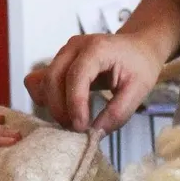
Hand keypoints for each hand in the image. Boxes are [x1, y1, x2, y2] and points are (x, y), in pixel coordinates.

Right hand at [25, 29, 165, 133]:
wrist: (137, 47)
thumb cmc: (140, 65)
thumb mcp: (138, 90)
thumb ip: (118, 112)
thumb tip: (95, 133)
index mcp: (97, 49)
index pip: (76, 76)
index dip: (75, 104)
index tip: (82, 127)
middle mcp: (74, 46)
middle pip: (53, 78)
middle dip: (61, 109)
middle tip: (77, 130)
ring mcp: (63, 53)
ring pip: (43, 81)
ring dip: (53, 106)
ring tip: (73, 121)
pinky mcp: (57, 62)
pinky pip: (39, 81)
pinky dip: (46, 98)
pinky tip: (63, 109)